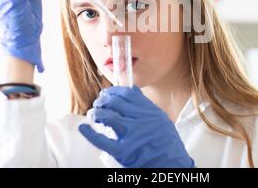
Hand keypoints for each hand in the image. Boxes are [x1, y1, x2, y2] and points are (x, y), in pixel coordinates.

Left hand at [78, 86, 194, 167]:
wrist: (173, 167)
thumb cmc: (167, 146)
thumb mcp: (162, 120)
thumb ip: (147, 107)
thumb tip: (132, 91)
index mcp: (151, 112)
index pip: (128, 94)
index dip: (114, 91)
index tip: (107, 93)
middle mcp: (142, 121)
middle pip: (116, 102)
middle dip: (103, 100)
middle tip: (98, 103)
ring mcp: (132, 136)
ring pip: (108, 117)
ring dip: (97, 113)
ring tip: (93, 115)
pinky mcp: (124, 153)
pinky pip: (103, 141)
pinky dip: (90, 133)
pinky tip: (83, 128)